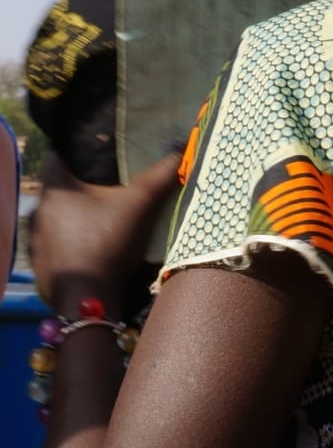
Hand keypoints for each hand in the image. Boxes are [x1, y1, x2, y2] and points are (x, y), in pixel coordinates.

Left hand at [29, 151, 181, 312]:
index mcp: (55, 188)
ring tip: (101, 223)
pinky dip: (70, 244)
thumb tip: (181, 148)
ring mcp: (36, 240)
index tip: (99, 161)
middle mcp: (38, 211)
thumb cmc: (108, 244)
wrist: (88, 299)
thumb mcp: (140, 206)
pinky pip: (54, 245)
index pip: (58, 157)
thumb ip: (161, 176)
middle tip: (107, 192)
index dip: (77, 155)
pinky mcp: (40, 265)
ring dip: (74, 219)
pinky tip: (91, 250)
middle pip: (59, 190)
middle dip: (81, 190)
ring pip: (56, 219)